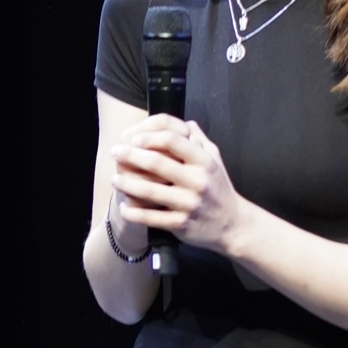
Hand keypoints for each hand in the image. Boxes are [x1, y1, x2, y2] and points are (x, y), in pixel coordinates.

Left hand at [112, 115, 242, 255]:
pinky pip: (152, 218)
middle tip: (115, 152)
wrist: (233, 224)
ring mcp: (189, 204)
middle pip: (156, 163)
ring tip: (115, 179)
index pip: (172, 140)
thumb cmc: (219, 187)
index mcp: (204, 162)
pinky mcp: (182, 224)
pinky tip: (125, 207)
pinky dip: (135, 212)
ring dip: (127, 184)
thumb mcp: (216, 159)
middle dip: (130, 155)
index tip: (134, 139)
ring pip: (150, 191)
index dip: (149, 137)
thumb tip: (185, 123)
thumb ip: (200, 139)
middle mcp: (197, 181)